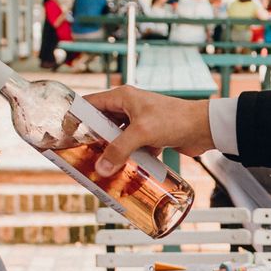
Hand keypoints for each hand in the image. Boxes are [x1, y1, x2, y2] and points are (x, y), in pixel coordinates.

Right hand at [85, 86, 214, 176]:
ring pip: (118, 138)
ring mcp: (140, 122)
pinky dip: (129, 159)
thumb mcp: (142, 133)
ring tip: (99, 168)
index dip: (76, 117)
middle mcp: (129, 107)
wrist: (205, 127)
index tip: (65, 134)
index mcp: (122, 97)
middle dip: (93, 140)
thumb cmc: (175, 119)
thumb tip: (101, 168)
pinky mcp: (151, 136)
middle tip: (81, 157)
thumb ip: (119, 150)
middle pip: (102, 124)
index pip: (90, 104)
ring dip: (111, 152)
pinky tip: (123, 172)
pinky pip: (133, 148)